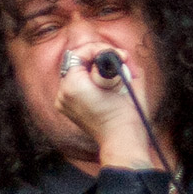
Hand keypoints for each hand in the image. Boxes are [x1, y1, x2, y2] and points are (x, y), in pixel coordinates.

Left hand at [55, 43, 151, 168]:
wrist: (123, 144)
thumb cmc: (128, 116)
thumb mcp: (129, 82)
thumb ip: (121, 63)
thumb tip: (119, 56)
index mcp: (74, 85)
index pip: (80, 53)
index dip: (100, 49)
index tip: (117, 55)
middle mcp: (63, 93)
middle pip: (76, 62)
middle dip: (96, 59)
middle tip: (116, 61)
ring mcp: (63, 102)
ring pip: (75, 73)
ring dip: (92, 70)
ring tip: (111, 76)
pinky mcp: (68, 109)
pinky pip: (75, 86)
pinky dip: (88, 82)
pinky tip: (102, 87)